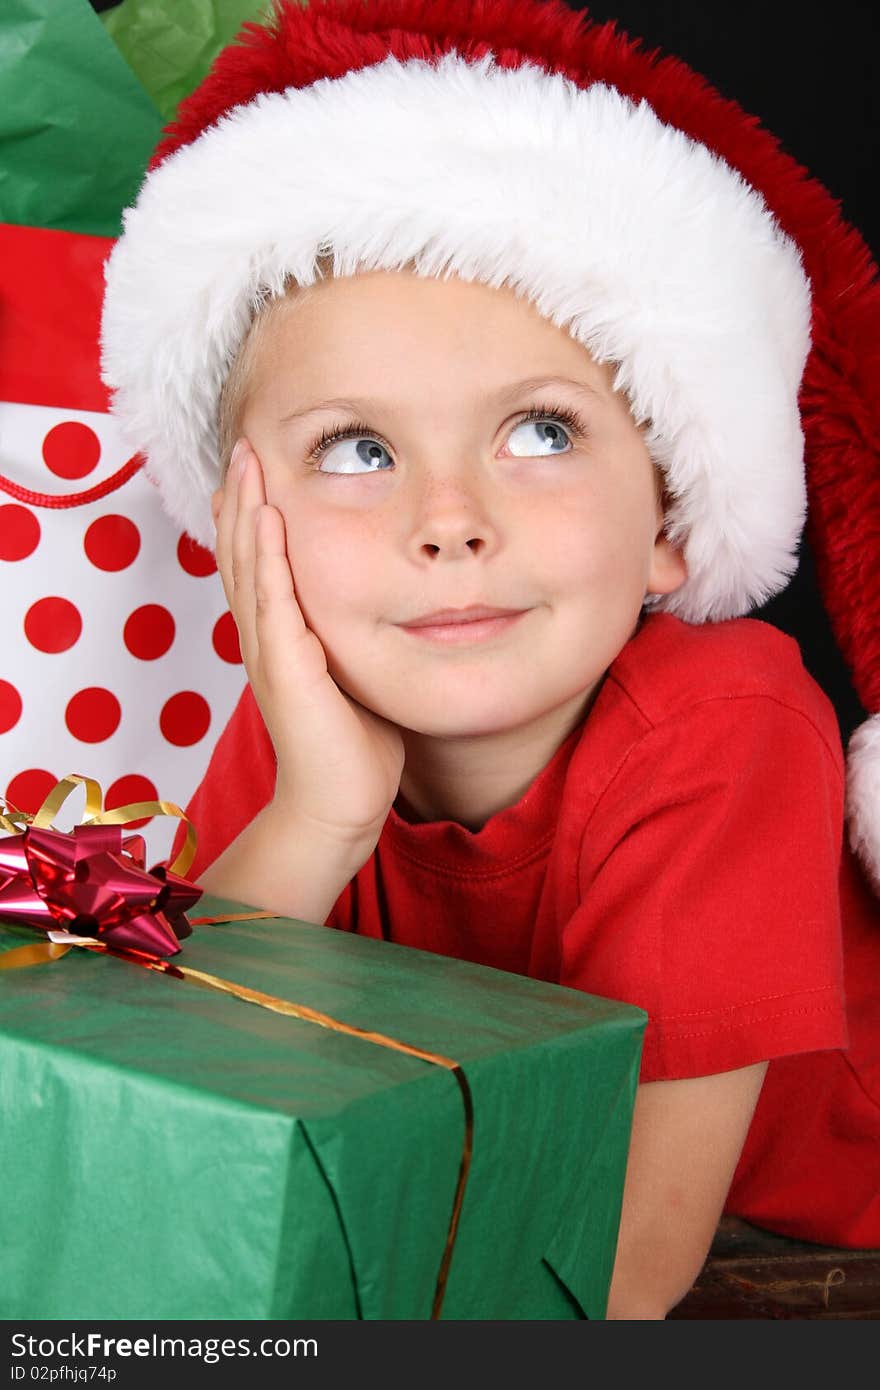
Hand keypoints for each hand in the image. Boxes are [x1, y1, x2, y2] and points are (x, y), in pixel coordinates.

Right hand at [213, 439, 404, 853]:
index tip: (256, 467)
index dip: (251, 515)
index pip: (257, 565)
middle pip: (241, 555)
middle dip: (240, 496)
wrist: (339, 804)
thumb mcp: (355, 676)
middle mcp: (265, 640)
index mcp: (279, 640)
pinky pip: (272, 601)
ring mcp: (270, 652)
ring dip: (244, 510)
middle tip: (240, 443)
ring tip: (245, 460)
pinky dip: (265, 555)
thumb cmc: (353, 747)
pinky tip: (264, 517)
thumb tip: (389, 607)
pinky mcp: (286, 668)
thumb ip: (355, 640)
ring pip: (247, 568)